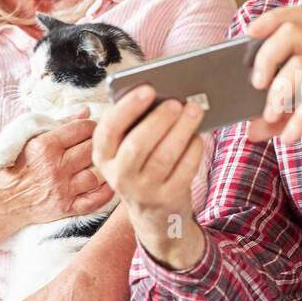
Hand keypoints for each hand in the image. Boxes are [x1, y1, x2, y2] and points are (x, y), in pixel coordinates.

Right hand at [0, 106, 115, 226]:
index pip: (82, 129)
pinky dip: (106, 192)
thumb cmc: (17, 165)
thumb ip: (61, 123)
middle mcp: (54, 168)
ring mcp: (62, 189)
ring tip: (100, 163)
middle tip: (99, 144)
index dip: (92, 126)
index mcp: (44, 146)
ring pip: (97, 174)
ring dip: (102, 168)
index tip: (92, 128)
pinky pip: (96, 200)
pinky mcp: (66, 208)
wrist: (3, 198)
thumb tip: (86, 112)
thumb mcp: (31, 137)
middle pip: (92, 150)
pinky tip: (107, 182)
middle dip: (98, 144)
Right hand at [91, 87, 207, 270]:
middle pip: (138, 144)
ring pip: (164, 156)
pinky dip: (193, 149)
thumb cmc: (142, 165)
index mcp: (103, 156)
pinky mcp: (167, 198)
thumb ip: (134, 124)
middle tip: (177, 102)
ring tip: (194, 110)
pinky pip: (183, 170)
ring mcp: (143, 191)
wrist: (153, 212)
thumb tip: (161, 96)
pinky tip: (198, 136)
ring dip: (181, 130)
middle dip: (160, 119)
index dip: (128, 108)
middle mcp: (118, 176)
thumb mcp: (127, 149)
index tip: (148, 89)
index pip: (108, 130)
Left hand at [245, 7, 301, 150]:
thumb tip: (249, 130)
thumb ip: (282, 118)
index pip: (295, 17)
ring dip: (278, 91)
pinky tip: (290, 137)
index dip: (270, 18)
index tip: (248, 33)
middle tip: (255, 85)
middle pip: (290, 33)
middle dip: (265, 57)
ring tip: (270, 116)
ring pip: (301, 63)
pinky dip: (298, 120)